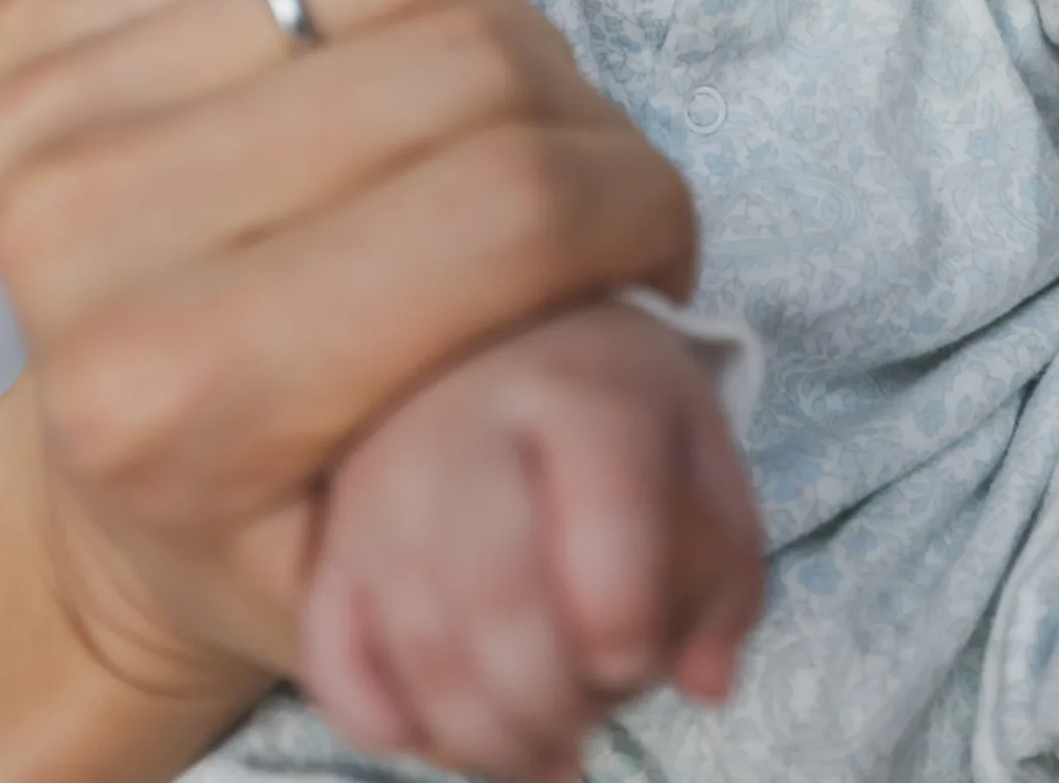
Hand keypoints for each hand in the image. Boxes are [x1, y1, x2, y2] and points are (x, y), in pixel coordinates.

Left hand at [0, 0, 696, 708]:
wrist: (93, 502)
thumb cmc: (282, 530)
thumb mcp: (423, 563)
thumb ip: (533, 433)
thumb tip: (650, 300)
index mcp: (174, 398)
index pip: (507, 206)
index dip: (637, 203)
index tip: (663, 252)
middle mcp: (80, 239)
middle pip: (461, 62)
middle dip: (585, 119)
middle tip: (602, 190)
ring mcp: (45, 120)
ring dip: (506, 23)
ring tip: (518, 118)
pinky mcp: (35, 37)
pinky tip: (429, 43)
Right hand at [300, 303, 763, 782]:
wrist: (495, 319)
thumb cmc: (610, 403)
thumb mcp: (697, 447)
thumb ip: (726, 567)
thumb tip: (704, 682)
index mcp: (580, 391)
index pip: (603, 522)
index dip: (625, 626)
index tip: (636, 660)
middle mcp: (467, 422)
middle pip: (494, 591)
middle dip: (546, 701)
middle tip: (580, 734)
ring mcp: (383, 477)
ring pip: (413, 632)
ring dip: (477, 732)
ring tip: (534, 753)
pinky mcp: (332, 531)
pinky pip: (331, 650)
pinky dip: (381, 716)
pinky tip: (441, 727)